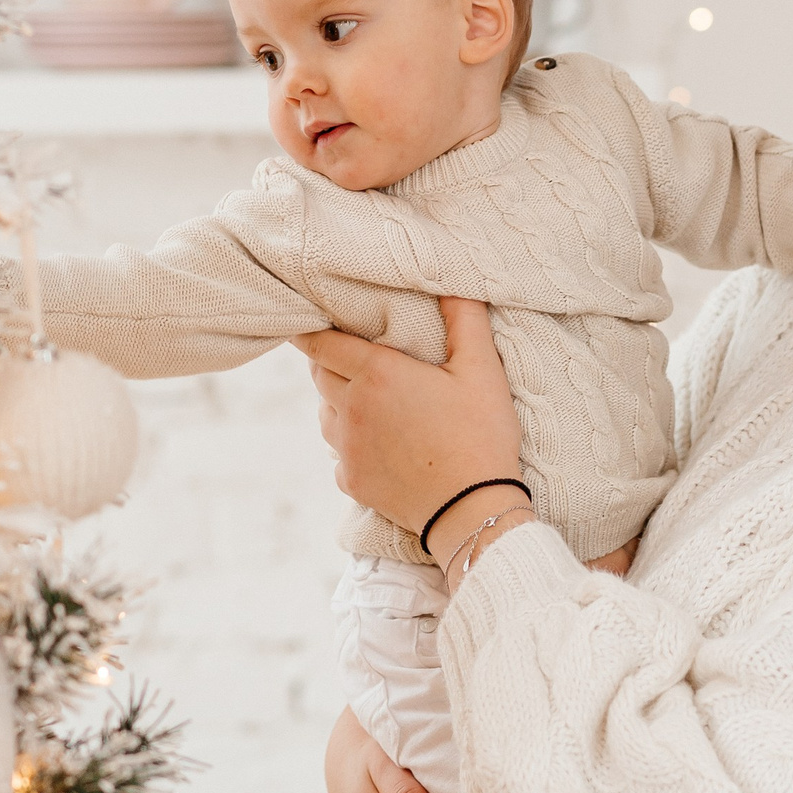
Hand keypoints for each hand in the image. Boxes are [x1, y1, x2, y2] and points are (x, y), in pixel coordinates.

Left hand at [295, 296, 523, 544]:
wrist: (474, 510)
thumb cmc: (481, 435)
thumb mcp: (482, 370)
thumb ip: (464, 319)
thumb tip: (450, 282)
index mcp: (376, 374)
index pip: (319, 342)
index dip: (311, 328)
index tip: (310, 319)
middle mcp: (351, 408)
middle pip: (319, 373)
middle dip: (329, 360)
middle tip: (354, 354)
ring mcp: (346, 448)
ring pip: (325, 412)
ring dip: (338, 400)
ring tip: (370, 398)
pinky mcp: (350, 479)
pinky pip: (338, 451)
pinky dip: (350, 442)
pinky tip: (380, 442)